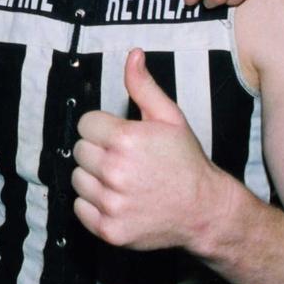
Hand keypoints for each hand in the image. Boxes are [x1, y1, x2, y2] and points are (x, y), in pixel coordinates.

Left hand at [71, 49, 224, 251]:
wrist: (204, 210)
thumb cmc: (185, 162)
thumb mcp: (169, 118)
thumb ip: (143, 86)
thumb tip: (132, 55)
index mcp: (126, 140)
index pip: (86, 124)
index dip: (102, 128)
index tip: (119, 137)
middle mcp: (115, 171)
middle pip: (79, 151)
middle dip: (98, 152)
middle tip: (123, 159)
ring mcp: (111, 203)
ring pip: (78, 179)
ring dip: (94, 178)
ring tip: (121, 180)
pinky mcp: (108, 229)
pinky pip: (79, 208)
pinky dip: (93, 205)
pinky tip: (116, 199)